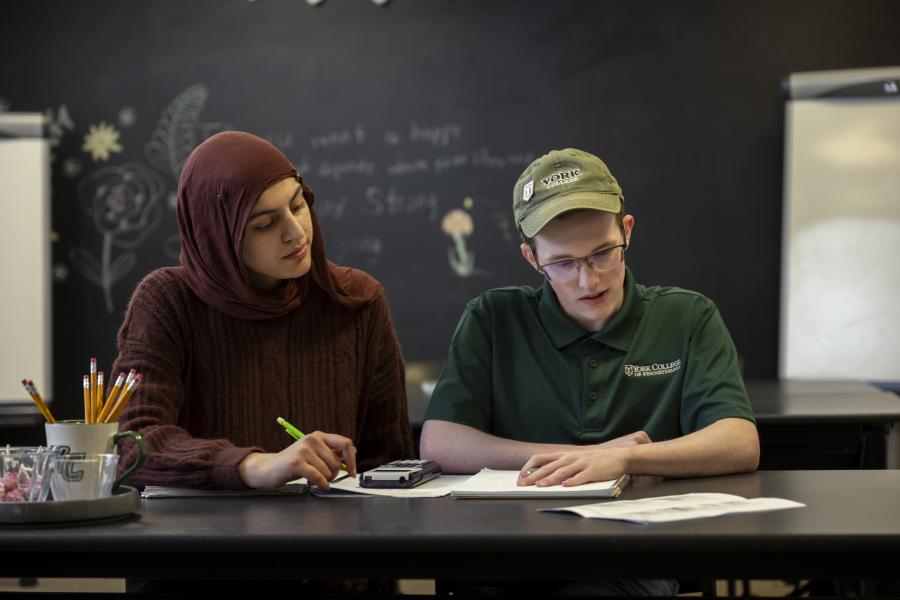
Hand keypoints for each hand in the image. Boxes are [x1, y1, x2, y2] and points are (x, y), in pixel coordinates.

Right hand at [239, 431, 356, 489]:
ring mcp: (304, 450)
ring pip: (328, 471)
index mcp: (318, 436)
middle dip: (333, 474)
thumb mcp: (312, 453)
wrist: (267, 468)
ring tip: (314, 479)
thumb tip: (351, 455)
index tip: (352, 472)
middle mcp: (312, 440)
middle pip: (336, 462)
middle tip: (324, 478)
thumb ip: (329, 452)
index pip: (345, 443)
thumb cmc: (292, 463)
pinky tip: (318, 486)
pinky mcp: (296, 462)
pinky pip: (318, 477)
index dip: (352, 460)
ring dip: (325, 480)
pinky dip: (321, 484)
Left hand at [517, 431, 650, 487]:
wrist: (619, 457)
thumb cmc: (596, 460)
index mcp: (564, 455)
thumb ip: (562, 465)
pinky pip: (581, 476)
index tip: (521, 476)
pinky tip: (566, 486)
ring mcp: (582, 464)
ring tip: (540, 485)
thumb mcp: (576, 459)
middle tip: (522, 484)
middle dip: (534, 476)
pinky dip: (573, 481)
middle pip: (548, 466)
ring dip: (550, 479)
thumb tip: (544, 475)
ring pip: (562, 471)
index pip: (541, 458)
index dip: (529, 467)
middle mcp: (571, 458)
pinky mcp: (593, 471)